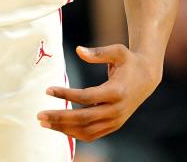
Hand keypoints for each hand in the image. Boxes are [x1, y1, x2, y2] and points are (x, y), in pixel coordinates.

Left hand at [37, 44, 161, 141]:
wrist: (147, 78)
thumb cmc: (129, 62)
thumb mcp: (118, 51)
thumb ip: (98, 52)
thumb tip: (78, 50)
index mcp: (117, 91)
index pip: (87, 97)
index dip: (66, 94)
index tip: (48, 90)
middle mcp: (116, 109)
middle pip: (84, 118)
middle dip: (60, 118)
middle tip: (40, 115)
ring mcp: (116, 120)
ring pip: (86, 131)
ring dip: (64, 129)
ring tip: (44, 123)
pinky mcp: (114, 125)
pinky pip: (92, 134)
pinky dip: (74, 133)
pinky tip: (59, 127)